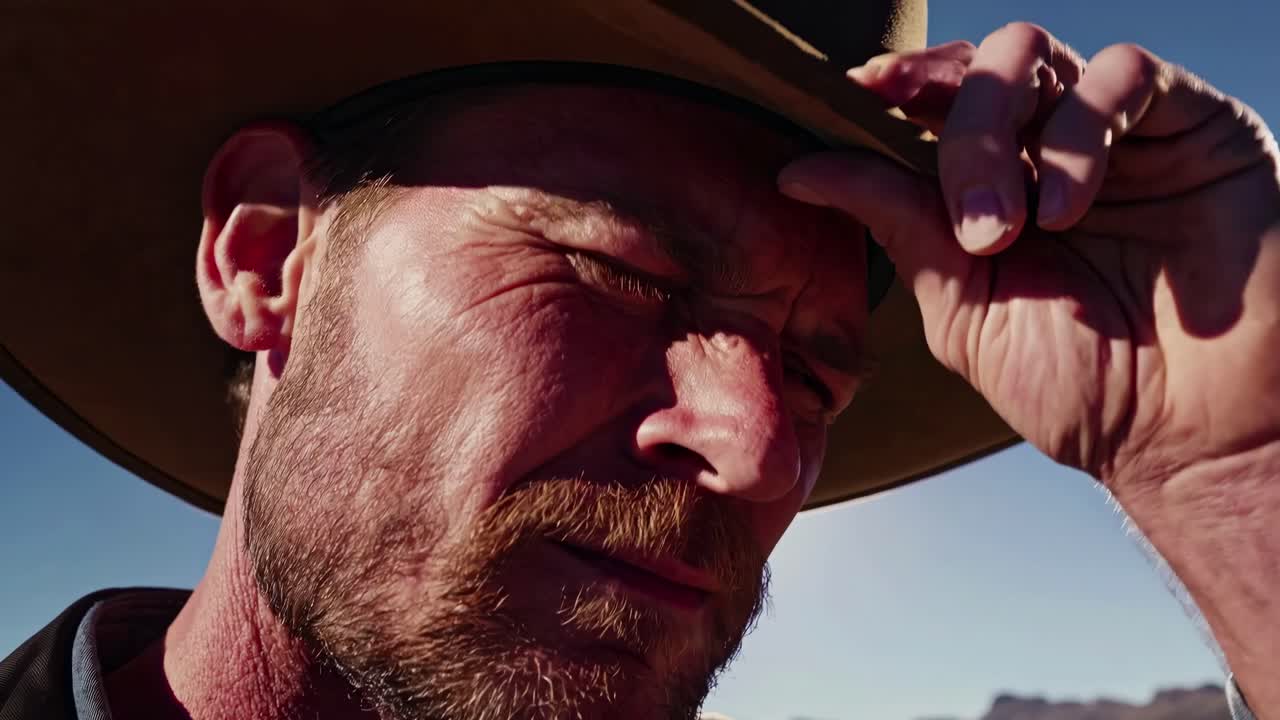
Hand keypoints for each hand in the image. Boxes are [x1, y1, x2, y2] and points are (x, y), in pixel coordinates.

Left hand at [779, 24, 1279, 497]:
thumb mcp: (965, 308)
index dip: (893, 88)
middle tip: (967, 221)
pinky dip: (1081, 130)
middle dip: (955, 132)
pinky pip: (1125, 74)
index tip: (854, 96)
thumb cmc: (1082, 387)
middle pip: (978, 71)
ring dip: (996, 132)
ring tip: (1004, 231)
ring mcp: (1121, 135)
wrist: (1190, 439)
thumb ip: (898, 227)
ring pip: (1037, 58)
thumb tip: (801, 171)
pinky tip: (1067, 208)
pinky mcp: (1194, 126)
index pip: (933, 106)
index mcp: (995, 187)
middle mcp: (1052, 150)